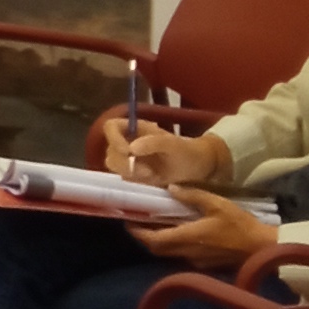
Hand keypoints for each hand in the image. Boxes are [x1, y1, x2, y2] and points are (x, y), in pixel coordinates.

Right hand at [103, 117, 230, 191]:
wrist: (199, 167)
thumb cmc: (186, 150)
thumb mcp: (173, 144)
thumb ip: (152, 143)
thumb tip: (131, 148)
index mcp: (135, 128)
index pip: (110, 127)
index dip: (113, 138)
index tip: (127, 151)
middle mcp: (128, 141)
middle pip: (110, 150)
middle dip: (124, 163)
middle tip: (145, 172)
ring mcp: (130, 158)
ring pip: (114, 165)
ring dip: (130, 173)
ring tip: (151, 176)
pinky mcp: (134, 173)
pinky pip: (124, 177)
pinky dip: (135, 181)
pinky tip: (152, 180)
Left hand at [121, 196, 280, 270]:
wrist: (261, 248)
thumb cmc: (240, 224)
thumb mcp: (216, 203)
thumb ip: (192, 195)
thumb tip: (170, 188)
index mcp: (187, 238)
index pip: (153, 239)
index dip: (138, 232)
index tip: (129, 219)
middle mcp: (187, 253)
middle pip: (157, 248)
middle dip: (144, 236)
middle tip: (139, 220)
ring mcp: (195, 261)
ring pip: (168, 253)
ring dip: (158, 241)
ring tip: (154, 223)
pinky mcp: (204, 264)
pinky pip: (181, 255)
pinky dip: (173, 244)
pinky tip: (177, 231)